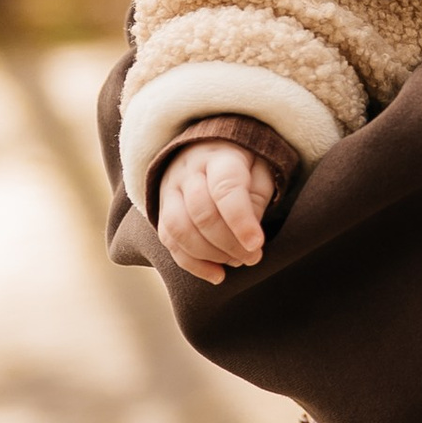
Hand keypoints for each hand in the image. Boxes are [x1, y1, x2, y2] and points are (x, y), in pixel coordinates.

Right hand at [157, 140, 278, 283]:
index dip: (240, 220)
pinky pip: (169, 241)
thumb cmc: (242, 162)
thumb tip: (248, 233)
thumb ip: (258, 196)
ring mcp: (170, 190)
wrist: (206, 148)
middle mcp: (189, 172)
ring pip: (179, 229)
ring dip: (210, 255)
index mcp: (219, 156)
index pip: (225, 188)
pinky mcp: (161, 210)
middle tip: (253, 257)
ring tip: (236, 262)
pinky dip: (193, 264)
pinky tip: (217, 275)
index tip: (257, 244)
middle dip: (229, 243)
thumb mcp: (261, 168)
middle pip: (201, 212)